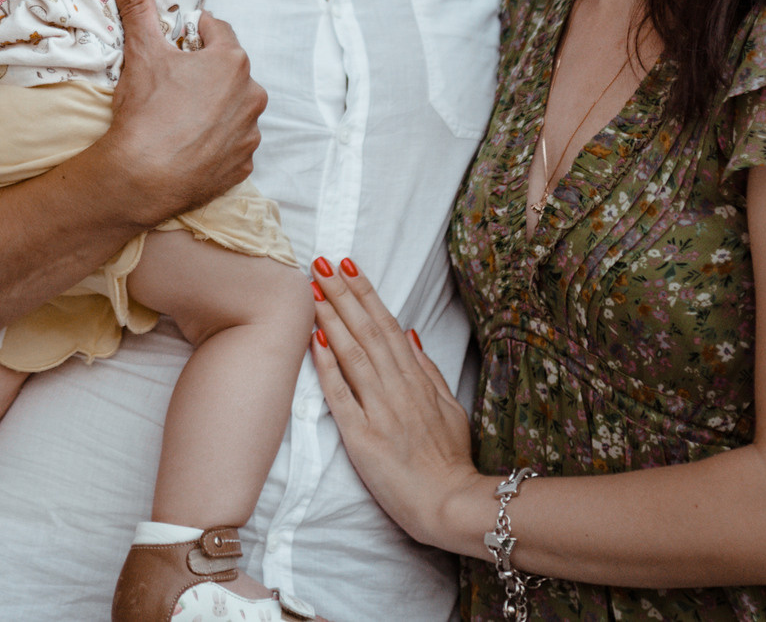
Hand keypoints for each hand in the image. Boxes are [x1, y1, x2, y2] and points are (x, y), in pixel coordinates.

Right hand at [94, 0, 264, 226]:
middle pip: (228, 71)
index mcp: (232, 62)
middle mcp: (251, 95)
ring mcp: (249, 133)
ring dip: (214, 108)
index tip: (175, 42)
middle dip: (204, 72)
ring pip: (233, 109)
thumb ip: (137, 6)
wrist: (142, 177)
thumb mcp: (141, 51)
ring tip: (179, 116)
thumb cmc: (146, 111)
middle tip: (172, 82)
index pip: (217, 30)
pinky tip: (188, 144)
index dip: (193, 33)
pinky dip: (216, 142)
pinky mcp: (242, 166)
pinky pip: (232, 145)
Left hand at [311, 259, 484, 553]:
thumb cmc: (449, 460)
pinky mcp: (363, 437)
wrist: (452, 503)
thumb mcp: (449, 407)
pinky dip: (328, 366)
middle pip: (368, 331)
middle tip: (320, 263)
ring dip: (332, 319)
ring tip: (313, 289)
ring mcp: (381, 410)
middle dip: (343, 294)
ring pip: (354, 354)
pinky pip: (342, 396)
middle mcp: (399, 388)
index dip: (366, 293)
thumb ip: (428, 371)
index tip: (347, 266)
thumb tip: (411, 333)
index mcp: (417, 380)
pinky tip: (314, 341)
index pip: (388, 326)